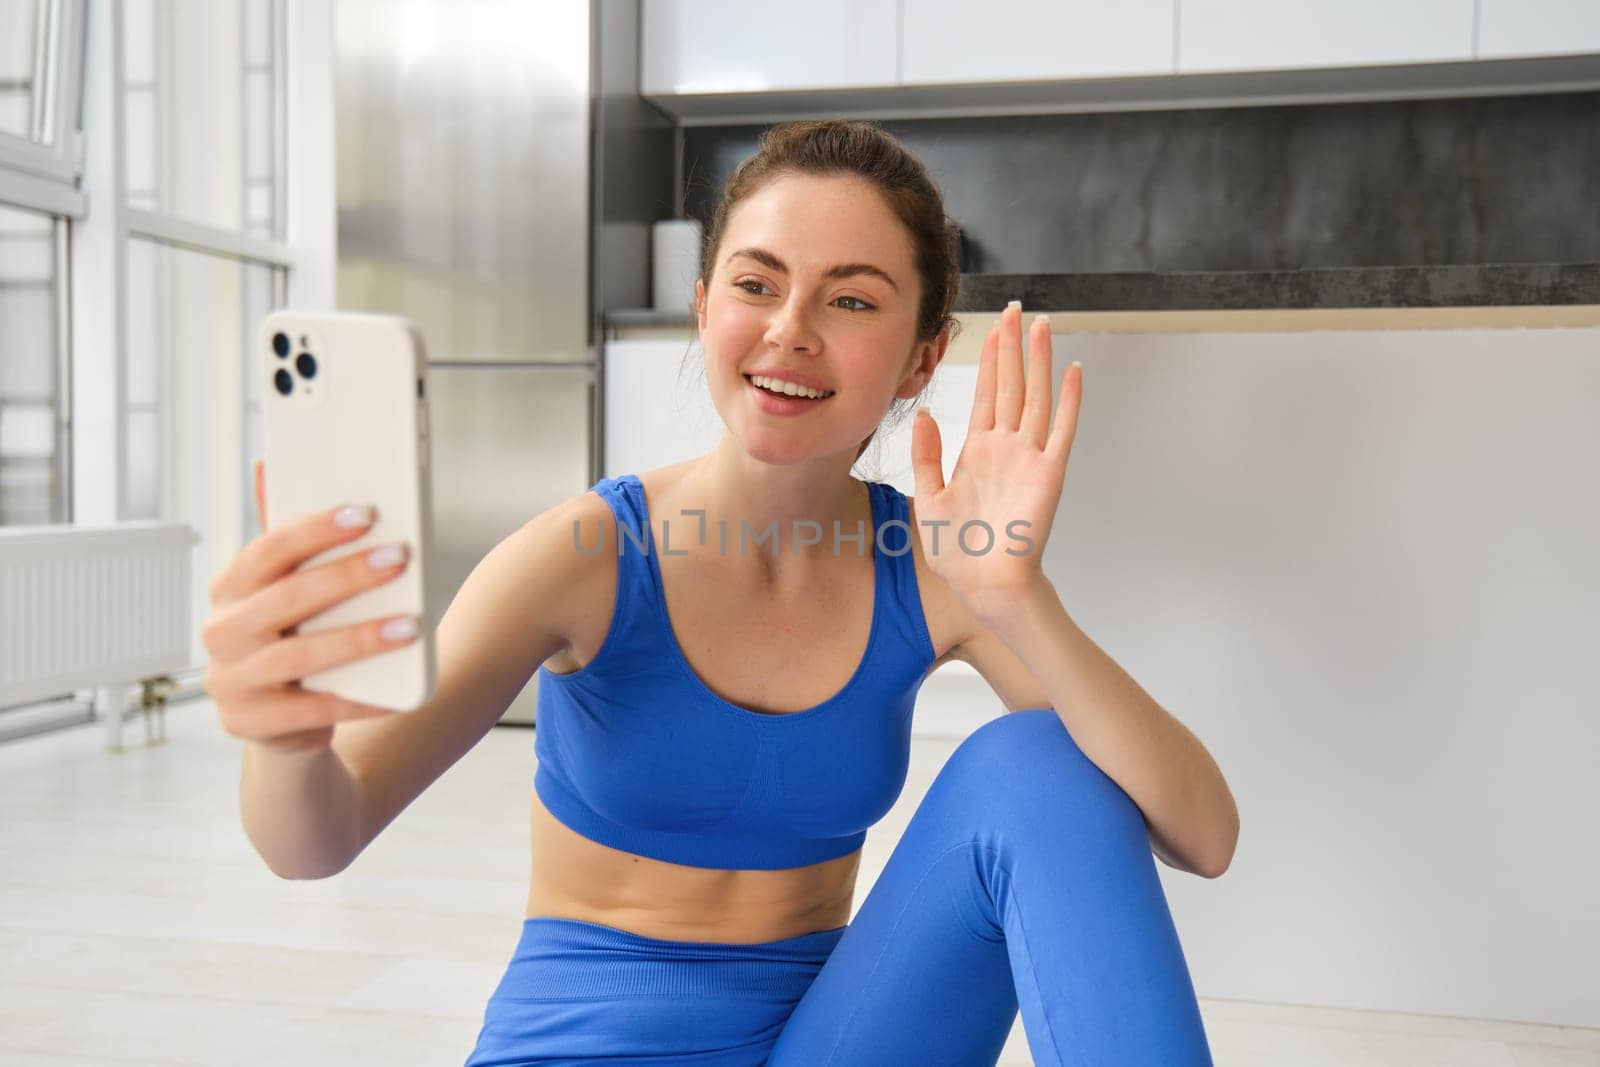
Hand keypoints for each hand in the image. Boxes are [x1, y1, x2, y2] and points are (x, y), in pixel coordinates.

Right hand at [199, 458, 406, 751]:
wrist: (281, 724)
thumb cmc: (291, 638)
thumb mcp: (284, 589)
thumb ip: (285, 537)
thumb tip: (269, 462)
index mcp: (229, 588)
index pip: (267, 550)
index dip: (315, 530)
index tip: (367, 514)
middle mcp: (221, 631)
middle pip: (288, 598)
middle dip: (348, 576)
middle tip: (400, 559)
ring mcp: (231, 681)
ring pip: (302, 654)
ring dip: (361, 638)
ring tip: (410, 625)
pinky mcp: (250, 723)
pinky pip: (314, 709)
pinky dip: (361, 699)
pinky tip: (398, 690)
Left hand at [908, 301, 1081, 620]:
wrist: (983, 585)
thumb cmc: (959, 552)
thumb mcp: (929, 498)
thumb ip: (928, 456)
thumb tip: (924, 416)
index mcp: (978, 452)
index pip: (986, 394)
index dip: (989, 360)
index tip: (992, 328)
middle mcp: (1006, 449)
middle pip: (1011, 386)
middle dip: (1012, 347)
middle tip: (1016, 309)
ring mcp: (1029, 459)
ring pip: (1035, 398)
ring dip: (1039, 362)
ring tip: (1042, 325)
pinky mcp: (1047, 475)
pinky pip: (1060, 432)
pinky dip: (1068, 402)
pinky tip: (1073, 372)